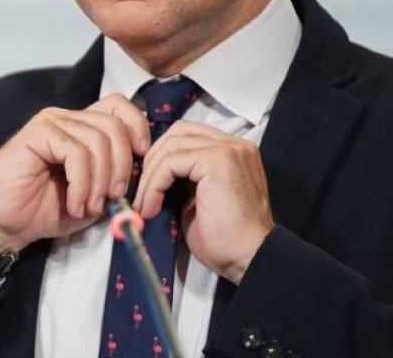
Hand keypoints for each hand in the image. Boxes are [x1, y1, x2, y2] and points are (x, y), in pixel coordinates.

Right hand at [0, 95, 149, 254]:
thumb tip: (142, 172)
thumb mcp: (93, 195)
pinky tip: (75, 203)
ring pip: (97, 140)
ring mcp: (50, 123)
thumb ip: (115, 178)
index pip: (119, 107)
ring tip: (89, 207)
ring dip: (100, 181)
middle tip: (113, 198)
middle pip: (114, 125)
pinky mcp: (36, 134)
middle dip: (121, 166)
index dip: (138, 128)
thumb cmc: (44, 210)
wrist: (2, 224)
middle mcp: (66, 118)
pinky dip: (82, 183)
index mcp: (81, 127)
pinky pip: (75, 152)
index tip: (142, 159)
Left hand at [133, 120, 273, 283]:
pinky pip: (170, 163)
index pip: (187, 135)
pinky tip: (151, 206)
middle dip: (153, 160)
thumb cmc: (227, 239)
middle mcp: (234, 145)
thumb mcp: (198, 199)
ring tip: (145, 204)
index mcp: (232, 152)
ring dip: (150, 177)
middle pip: (177, 133)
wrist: (250, 258)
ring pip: (171, 147)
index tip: (147, 181)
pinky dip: (154, 185)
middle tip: (142, 191)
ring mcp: (228, 150)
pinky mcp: (217, 161)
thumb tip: (151, 172)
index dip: (162, 155)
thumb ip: (182, 178)